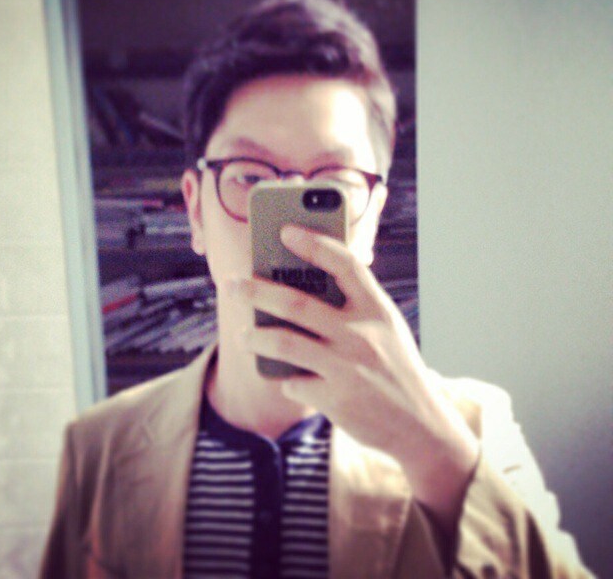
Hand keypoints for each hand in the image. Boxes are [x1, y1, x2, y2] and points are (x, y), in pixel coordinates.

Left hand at [233, 224, 479, 534]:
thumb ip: (355, 307)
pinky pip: (292, 382)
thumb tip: (305, 286)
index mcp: (377, 310)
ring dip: (255, 336)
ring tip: (244, 334)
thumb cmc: (397, 369)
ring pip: (283, 342)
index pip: (345, 263)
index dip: (314, 243)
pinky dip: (285, 379)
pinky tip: (289, 378)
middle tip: (233, 285)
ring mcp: (346, 368)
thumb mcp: (387, 330)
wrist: (422, 426)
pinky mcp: (334, 399)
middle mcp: (361, 335)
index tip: (286, 230)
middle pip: (296, 303)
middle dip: (257, 290)